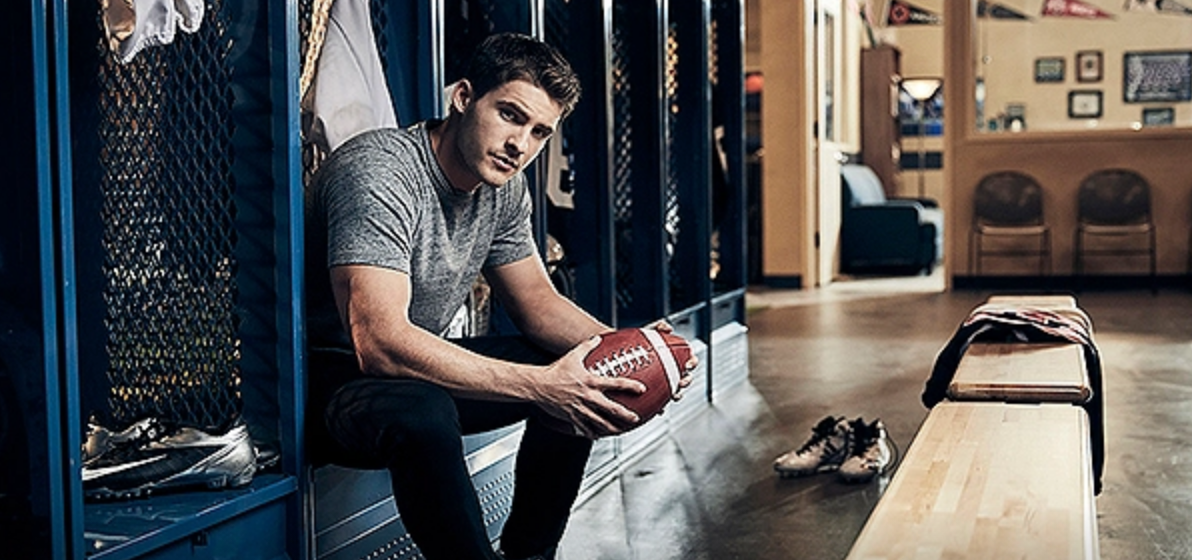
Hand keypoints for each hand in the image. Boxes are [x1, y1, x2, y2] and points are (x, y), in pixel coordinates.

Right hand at [533, 335, 647, 438]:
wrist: (538, 385)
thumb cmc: (556, 370)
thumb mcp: (573, 356)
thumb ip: (588, 346)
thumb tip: (598, 338)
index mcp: (591, 381)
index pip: (616, 384)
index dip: (631, 386)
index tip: (642, 389)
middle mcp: (588, 397)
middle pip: (612, 409)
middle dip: (626, 415)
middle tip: (635, 418)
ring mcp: (580, 409)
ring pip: (601, 423)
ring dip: (612, 428)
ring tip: (620, 431)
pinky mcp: (572, 418)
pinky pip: (585, 428)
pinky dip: (593, 433)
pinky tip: (598, 436)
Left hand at [644, 320, 698, 401]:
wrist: (621, 355)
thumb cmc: (636, 343)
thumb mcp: (646, 333)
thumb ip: (658, 327)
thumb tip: (667, 327)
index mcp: (674, 358)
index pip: (689, 360)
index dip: (692, 362)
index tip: (689, 363)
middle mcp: (671, 371)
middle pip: (685, 377)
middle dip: (687, 380)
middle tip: (682, 381)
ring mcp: (663, 384)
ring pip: (675, 392)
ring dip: (678, 394)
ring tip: (674, 395)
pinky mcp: (653, 396)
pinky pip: (659, 404)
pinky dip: (660, 407)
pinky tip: (658, 408)